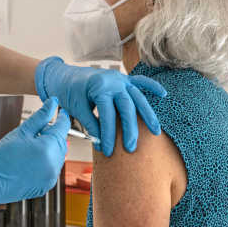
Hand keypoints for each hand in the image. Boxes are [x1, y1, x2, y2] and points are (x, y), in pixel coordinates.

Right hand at [0, 98, 69, 212]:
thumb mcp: (21, 132)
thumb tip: (52, 104)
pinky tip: (33, 157)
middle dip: (55, 133)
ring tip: (33, 144)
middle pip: (61, 142)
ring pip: (58, 155)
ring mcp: (50, 177)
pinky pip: (52, 168)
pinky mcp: (46, 185)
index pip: (63, 127)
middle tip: (41, 127)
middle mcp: (52, 164)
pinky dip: (47, 160)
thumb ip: (40, 116)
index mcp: (47, 149)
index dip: (63, 117)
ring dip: (51, 147)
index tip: (61, 112)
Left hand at [35, 57, 166, 156]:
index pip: (107, 115)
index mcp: (99, 87)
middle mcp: (113, 81)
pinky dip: (152, 86)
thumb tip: (101, 142)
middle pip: (127, 107)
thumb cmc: (68, 92)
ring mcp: (120, 79)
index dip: (108, 134)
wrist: (64, 75)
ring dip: (147, 115)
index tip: (107, 150)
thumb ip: (91, 124)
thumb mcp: (76, 108)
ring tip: (155, 132)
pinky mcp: (123, 79)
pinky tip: (162, 94)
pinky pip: (140, 81)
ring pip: (138, 97)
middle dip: (130, 129)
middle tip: (130, 148)